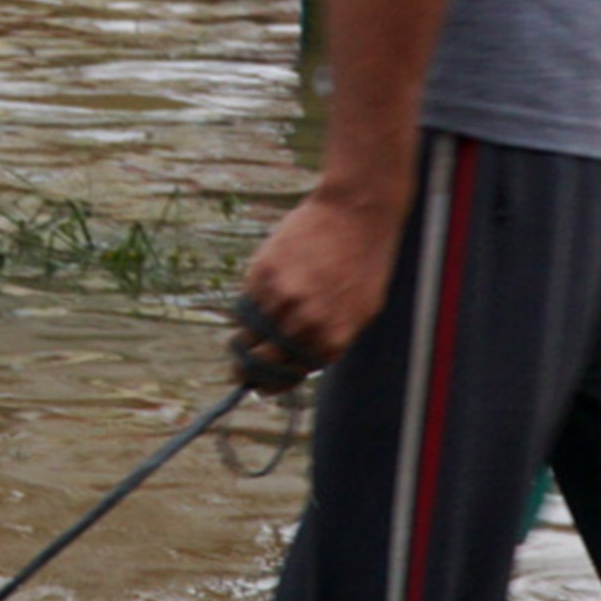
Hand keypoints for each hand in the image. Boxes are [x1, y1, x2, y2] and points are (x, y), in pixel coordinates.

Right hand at [236, 168, 410, 379]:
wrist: (357, 214)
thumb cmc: (364, 264)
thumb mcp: (360, 312)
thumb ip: (329, 339)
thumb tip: (298, 365)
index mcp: (332, 339)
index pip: (290, 375)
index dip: (270, 384)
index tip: (258, 386)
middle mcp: (305, 323)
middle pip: (263, 361)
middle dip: (247, 371)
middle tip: (237, 373)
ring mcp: (282, 298)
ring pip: (250, 332)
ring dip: (245, 340)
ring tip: (242, 342)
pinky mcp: (264, 273)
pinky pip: (247, 302)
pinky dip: (247, 309)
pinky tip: (255, 305)